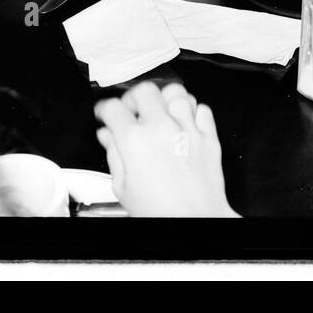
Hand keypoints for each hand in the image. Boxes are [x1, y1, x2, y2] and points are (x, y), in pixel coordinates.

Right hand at [94, 82, 235, 217]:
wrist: (193, 221)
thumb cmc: (160, 212)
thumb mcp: (123, 188)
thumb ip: (113, 155)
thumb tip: (107, 137)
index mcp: (135, 141)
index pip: (113, 108)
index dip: (104, 108)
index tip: (106, 114)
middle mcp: (162, 129)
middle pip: (145, 90)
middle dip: (133, 97)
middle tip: (132, 110)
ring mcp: (187, 130)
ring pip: (176, 92)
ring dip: (165, 99)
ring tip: (160, 111)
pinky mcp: (208, 136)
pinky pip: (202, 108)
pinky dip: (192, 111)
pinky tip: (184, 121)